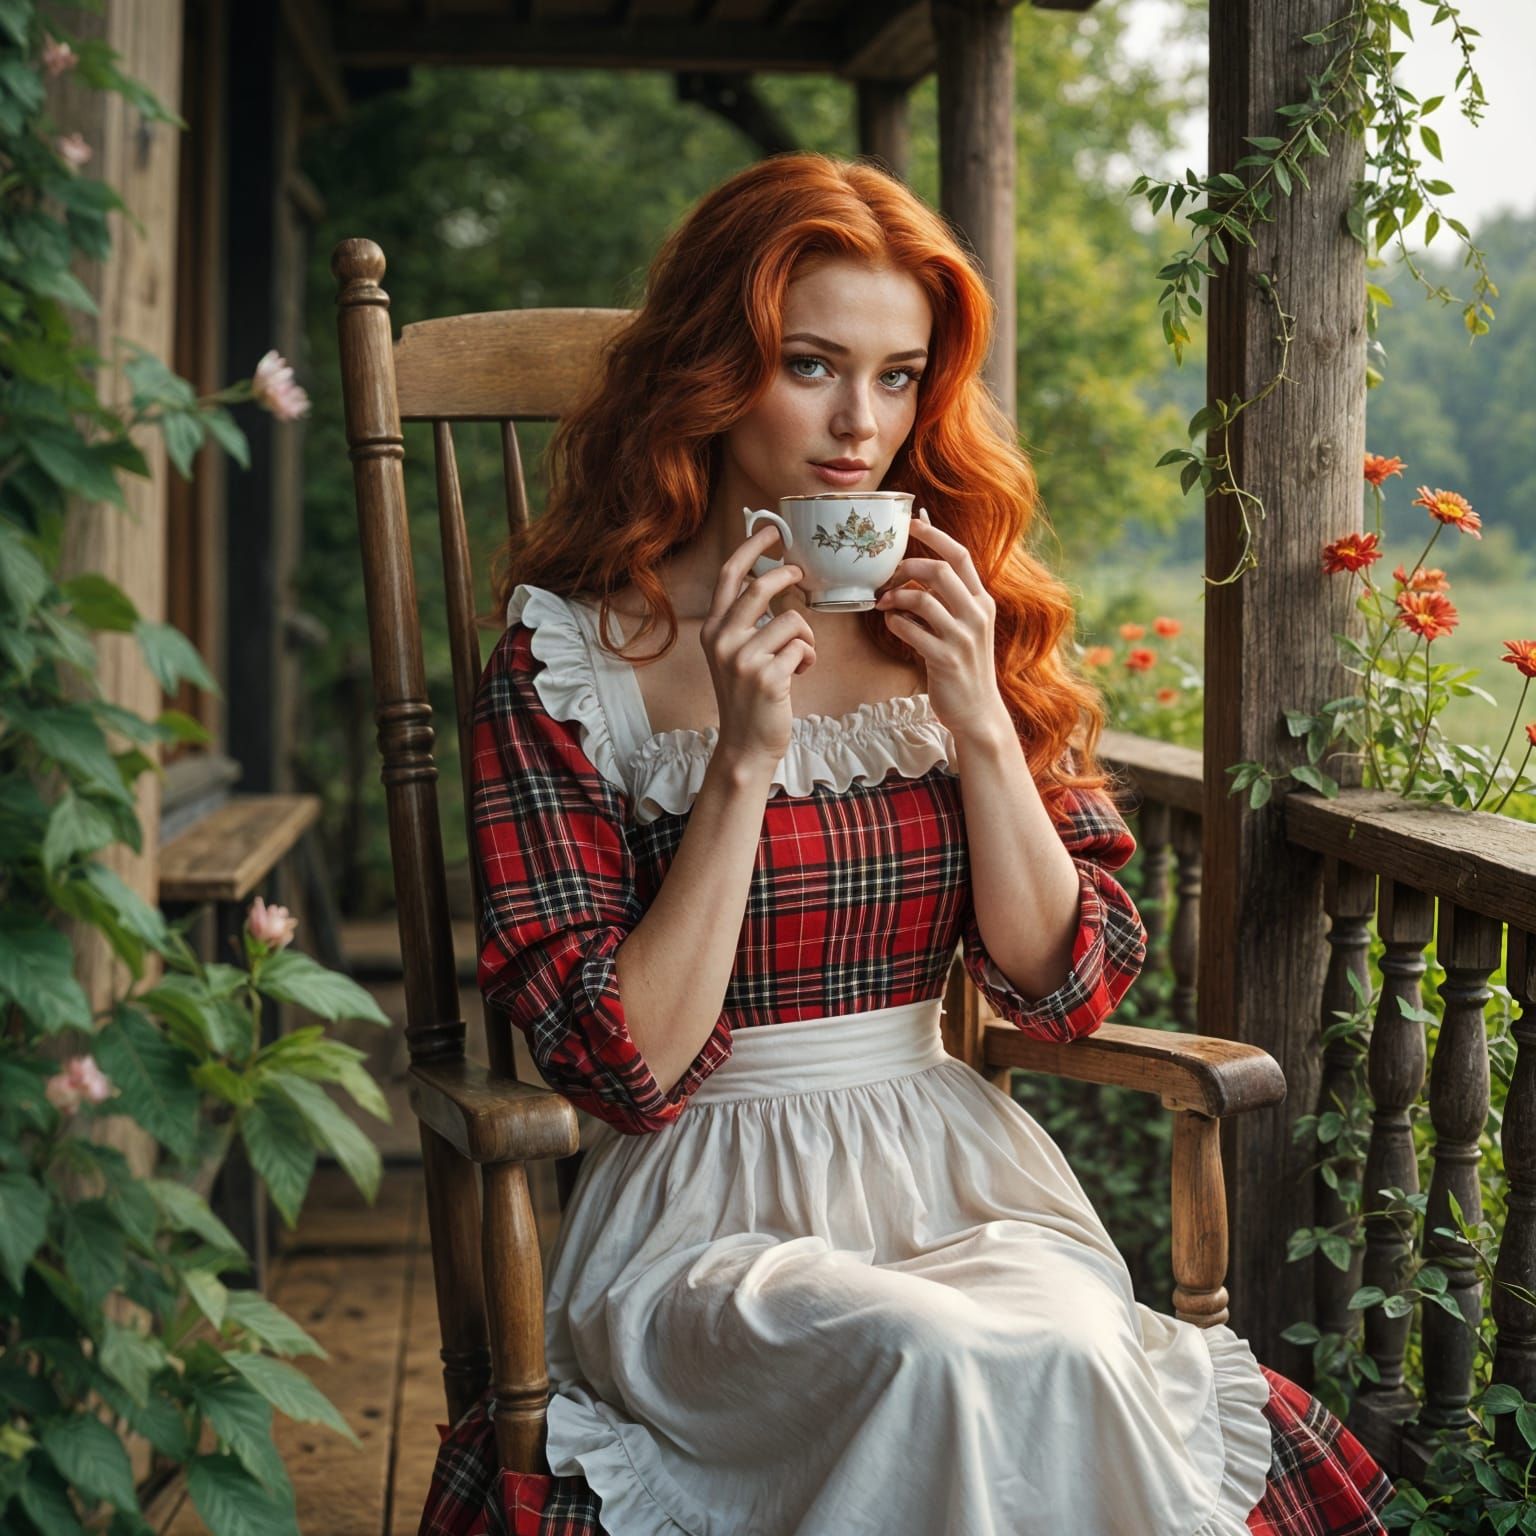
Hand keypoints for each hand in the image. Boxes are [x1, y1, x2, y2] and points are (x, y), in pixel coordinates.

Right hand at [700, 524, 815, 767]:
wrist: (745, 745)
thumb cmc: (749, 697)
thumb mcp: (736, 654)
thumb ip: (747, 622)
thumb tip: (775, 580)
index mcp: (714, 630)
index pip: (730, 575)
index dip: (752, 546)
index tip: (772, 528)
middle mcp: (722, 639)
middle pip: (760, 586)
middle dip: (786, 575)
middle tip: (801, 575)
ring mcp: (742, 659)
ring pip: (792, 620)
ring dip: (806, 636)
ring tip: (799, 656)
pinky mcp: (766, 677)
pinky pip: (803, 647)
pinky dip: (808, 658)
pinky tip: (799, 674)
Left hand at [874, 513, 1009, 743]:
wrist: (977, 711)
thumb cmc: (963, 664)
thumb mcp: (965, 625)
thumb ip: (949, 597)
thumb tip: (922, 567)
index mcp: (983, 601)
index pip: (960, 556)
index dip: (934, 536)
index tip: (911, 523)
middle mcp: (977, 615)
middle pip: (939, 571)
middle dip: (907, 568)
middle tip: (887, 577)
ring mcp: (963, 638)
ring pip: (923, 599)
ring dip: (896, 597)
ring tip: (883, 603)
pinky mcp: (945, 659)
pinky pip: (911, 630)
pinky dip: (894, 623)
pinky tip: (891, 624)